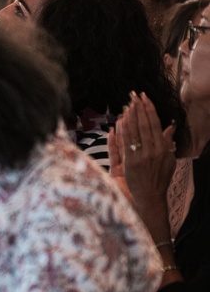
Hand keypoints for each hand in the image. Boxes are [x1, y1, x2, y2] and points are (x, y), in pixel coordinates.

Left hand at [114, 93, 174, 209]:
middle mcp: (153, 151)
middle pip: (145, 125)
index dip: (150, 109)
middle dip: (139, 108)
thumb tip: (170, 127)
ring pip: (135, 131)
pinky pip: (125, 142)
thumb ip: (168, 143)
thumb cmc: (159, 178)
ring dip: (131, 116)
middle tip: (135, 95)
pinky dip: (123, 130)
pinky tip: (120, 120)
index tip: (145, 98)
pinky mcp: (130, 162)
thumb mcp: (168, 160)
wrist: (150, 197)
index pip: (155, 124)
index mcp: (163, 149)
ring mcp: (141, 157)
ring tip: (128, 103)